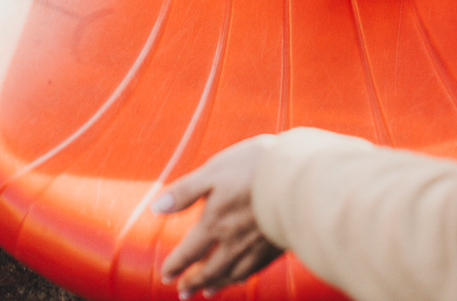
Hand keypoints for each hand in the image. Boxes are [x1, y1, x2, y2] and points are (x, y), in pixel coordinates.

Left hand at [156, 136, 283, 296]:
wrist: (300, 178)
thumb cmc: (254, 169)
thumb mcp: (212, 171)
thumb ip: (184, 192)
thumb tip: (156, 208)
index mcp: (214, 223)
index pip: (188, 253)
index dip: (175, 265)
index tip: (166, 275)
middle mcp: (232, 242)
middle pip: (209, 270)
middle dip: (193, 283)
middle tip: (182, 293)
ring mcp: (255, 247)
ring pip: (231, 274)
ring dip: (216, 284)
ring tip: (207, 292)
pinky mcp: (275, 246)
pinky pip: (253, 270)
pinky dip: (241, 278)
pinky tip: (240, 278)